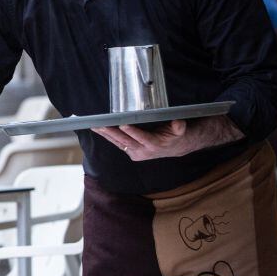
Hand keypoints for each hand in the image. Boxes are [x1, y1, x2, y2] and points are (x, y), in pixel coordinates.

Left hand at [92, 116, 242, 160]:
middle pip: (126, 141)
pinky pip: (117, 144)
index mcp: (155, 145)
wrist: (175, 147)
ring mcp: (136, 152)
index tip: (123, 124)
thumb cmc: (176, 135)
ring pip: (118, 143)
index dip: (133, 132)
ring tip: (95, 126)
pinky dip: (107, 137)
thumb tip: (178, 123)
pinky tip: (98, 129)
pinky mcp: (130, 152)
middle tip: (101, 125)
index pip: (142, 138)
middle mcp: (144, 151)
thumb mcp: (181, 130)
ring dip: (106, 135)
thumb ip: (179, 126)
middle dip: (112, 132)